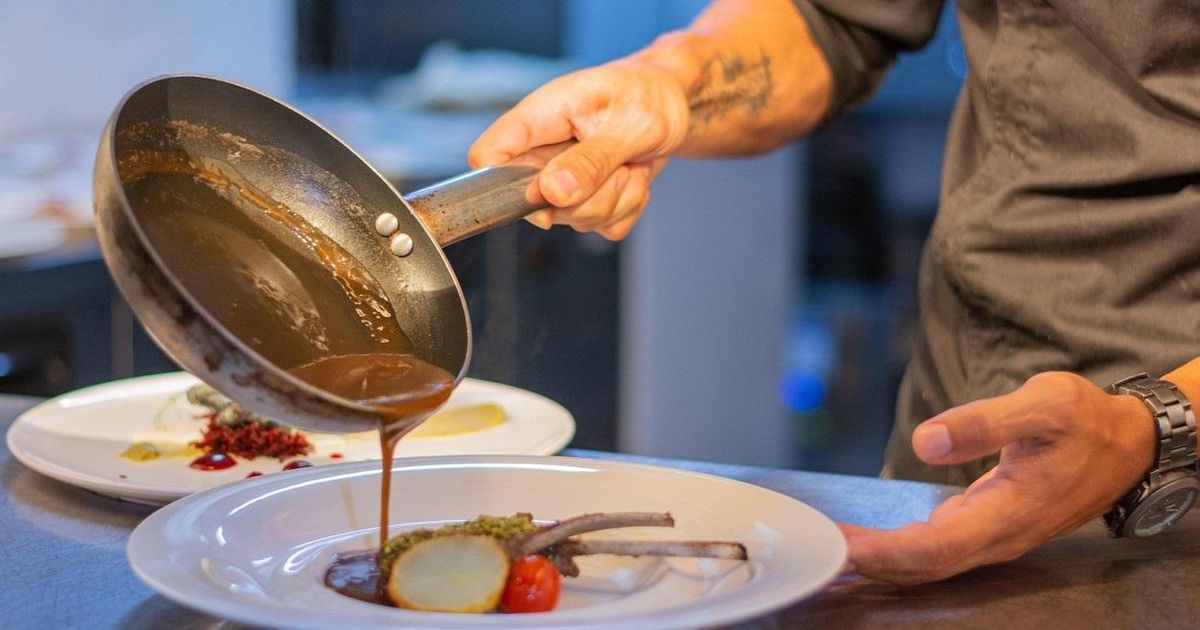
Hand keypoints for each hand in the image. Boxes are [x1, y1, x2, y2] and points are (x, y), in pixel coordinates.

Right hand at [468, 61, 687, 239]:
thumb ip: (590, 161)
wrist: (675, 103)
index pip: (488, 155)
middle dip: (589, 197)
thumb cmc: (650, 97)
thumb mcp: (630, 124)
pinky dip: (628, 209)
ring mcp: (563, 178)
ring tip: (632, 163)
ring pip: (574, 219)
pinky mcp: (587, 199)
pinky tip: (634, 177)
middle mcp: (544, 150)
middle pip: (537, 204)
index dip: (503, 186)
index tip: (547, 196)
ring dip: (616, 199)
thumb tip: (551, 193)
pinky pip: (602, 227)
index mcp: (541, 116)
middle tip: (622, 164)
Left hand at [840, 371, 1156, 583]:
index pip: (936, 548)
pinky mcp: (988, 526)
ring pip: (930, 563)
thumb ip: (984, 422)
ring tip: (832, 547)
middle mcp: (998, 535)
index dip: (887, 552)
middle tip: (819, 549)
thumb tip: (927, 441)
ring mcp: (993, 535)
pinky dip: (900, 549)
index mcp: (1008, 512)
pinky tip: (871, 542)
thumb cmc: (1086, 421)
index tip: (845, 547)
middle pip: (925, 565)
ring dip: (881, 559)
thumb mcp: (1043, 403)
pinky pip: (938, 549)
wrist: (1127, 444)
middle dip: (870, 562)